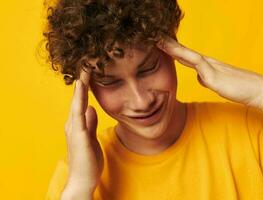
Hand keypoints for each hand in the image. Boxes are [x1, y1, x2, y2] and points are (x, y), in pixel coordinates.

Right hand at [64, 68, 103, 193]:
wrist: (83, 180)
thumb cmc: (88, 160)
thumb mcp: (91, 137)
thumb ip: (90, 123)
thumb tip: (91, 109)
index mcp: (78, 124)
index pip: (82, 100)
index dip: (85, 85)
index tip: (91, 70)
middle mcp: (73, 123)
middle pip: (78, 97)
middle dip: (82, 79)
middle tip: (86, 60)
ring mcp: (74, 127)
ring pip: (77, 100)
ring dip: (80, 83)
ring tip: (84, 66)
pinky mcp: (78, 133)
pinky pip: (79, 111)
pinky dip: (80, 97)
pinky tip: (82, 86)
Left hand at [157, 36, 262, 107]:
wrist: (259, 91)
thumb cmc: (240, 88)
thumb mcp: (218, 84)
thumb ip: (208, 79)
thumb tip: (199, 78)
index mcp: (207, 66)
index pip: (186, 56)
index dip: (172, 50)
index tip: (159, 45)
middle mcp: (208, 63)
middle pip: (184, 52)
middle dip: (168, 45)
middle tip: (154, 36)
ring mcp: (211, 68)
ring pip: (188, 55)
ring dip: (173, 47)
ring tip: (159, 40)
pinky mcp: (215, 76)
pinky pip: (198, 64)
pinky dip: (185, 57)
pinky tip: (174, 52)